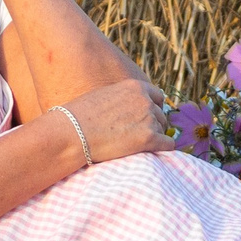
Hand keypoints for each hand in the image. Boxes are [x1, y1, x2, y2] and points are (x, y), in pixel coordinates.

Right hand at [58, 77, 176, 163]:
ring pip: (163, 130)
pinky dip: (162, 149)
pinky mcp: (149, 138)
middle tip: (137, 136)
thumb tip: (128, 109)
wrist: (72, 133)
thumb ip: (122, 99)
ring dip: (154, 138)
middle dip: (153, 125)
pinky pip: (168, 145)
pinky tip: (150, 153)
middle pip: (161, 115)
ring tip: (134, 146)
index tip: (145, 119)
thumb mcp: (103, 96)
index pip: (158, 96)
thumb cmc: (80, 116)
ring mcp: (149, 119)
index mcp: (135, 87)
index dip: (153, 108)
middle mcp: (145, 101)